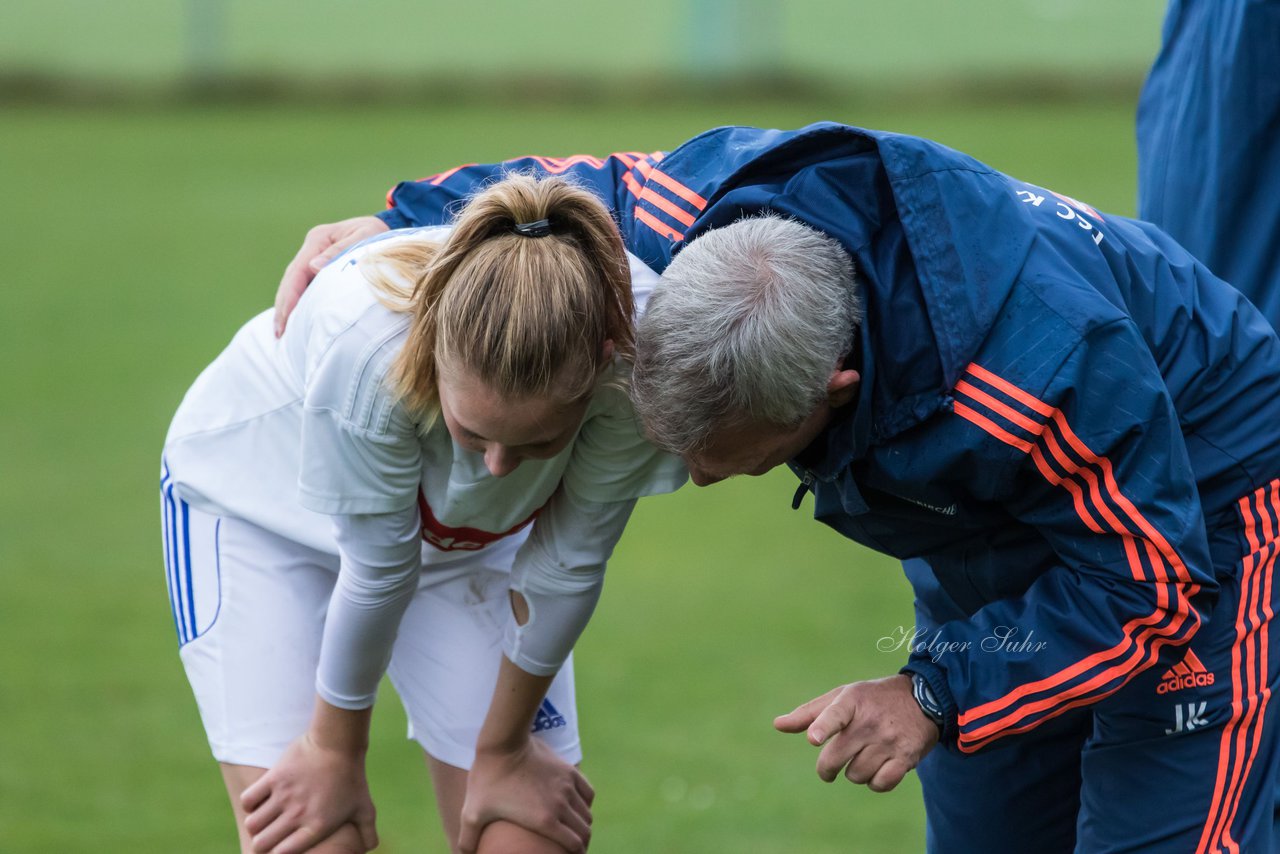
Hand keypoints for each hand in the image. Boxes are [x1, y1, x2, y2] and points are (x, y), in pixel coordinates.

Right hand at [240, 733, 377, 852]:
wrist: (338, 744)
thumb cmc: (352, 777)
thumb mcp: (365, 808)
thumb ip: (367, 832)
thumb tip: (369, 850)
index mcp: (317, 826)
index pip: (283, 853)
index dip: (278, 853)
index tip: (279, 847)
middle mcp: (298, 814)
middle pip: (262, 843)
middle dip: (262, 843)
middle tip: (267, 837)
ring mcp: (284, 796)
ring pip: (252, 824)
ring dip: (256, 825)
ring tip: (263, 820)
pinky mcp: (274, 778)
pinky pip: (248, 800)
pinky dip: (250, 804)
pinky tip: (259, 802)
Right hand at [274, 216, 388, 335]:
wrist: (386, 227)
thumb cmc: (378, 233)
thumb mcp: (365, 236)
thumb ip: (341, 250)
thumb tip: (313, 267)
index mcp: (318, 238)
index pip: (297, 271)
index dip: (290, 296)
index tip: (285, 318)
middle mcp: (312, 248)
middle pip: (291, 280)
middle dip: (283, 306)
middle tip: (278, 333)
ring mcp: (314, 257)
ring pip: (295, 285)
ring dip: (287, 307)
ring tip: (282, 332)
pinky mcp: (319, 267)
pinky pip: (306, 287)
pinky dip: (299, 303)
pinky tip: (296, 321)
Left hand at [458, 738, 594, 853]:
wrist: (503, 743)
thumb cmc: (487, 779)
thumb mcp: (472, 813)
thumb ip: (467, 839)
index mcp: (545, 820)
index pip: (574, 845)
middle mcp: (562, 805)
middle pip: (584, 831)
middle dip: (581, 843)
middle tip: (571, 847)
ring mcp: (568, 787)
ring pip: (587, 814)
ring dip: (583, 824)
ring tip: (574, 829)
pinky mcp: (569, 771)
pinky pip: (588, 793)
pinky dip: (586, 804)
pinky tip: (578, 806)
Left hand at [773, 674, 938, 792]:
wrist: (923, 700)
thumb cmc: (872, 700)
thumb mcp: (842, 697)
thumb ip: (809, 713)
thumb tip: (777, 725)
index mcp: (852, 701)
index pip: (835, 714)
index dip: (823, 727)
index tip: (813, 739)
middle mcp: (870, 721)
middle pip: (835, 758)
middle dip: (826, 769)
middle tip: (828, 767)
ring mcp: (889, 741)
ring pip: (856, 775)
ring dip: (854, 773)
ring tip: (862, 758)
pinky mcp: (906, 758)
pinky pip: (880, 784)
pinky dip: (875, 782)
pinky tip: (877, 769)